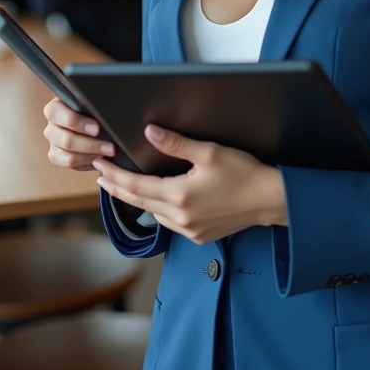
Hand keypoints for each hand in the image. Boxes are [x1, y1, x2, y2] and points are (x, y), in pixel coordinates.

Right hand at [43, 97, 115, 171]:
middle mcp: (51, 126)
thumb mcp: (93, 105)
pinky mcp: (57, 157)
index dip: (76, 122)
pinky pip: (70, 164)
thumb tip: (104, 119)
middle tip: (110, 146)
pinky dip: (87, 163)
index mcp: (55, 108)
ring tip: (108, 153)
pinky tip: (100, 159)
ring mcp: (53, 143)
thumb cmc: (94, 110)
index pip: (55, 113)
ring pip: (69, 156)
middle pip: (66, 140)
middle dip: (91, 145)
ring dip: (92, 156)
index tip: (97, 129)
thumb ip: (94, 108)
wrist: (94, 121)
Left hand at [93, 126, 287, 243]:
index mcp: (179, 195)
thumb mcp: (210, 152)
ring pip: (153, 214)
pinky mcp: (199, 236)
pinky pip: (169, 224)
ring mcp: (189, 230)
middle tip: (102, 176)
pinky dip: (157, 210)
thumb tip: (151, 133)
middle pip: (138, 202)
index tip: (100, 165)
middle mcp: (180, 217)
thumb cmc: (244, 174)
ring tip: (125, 187)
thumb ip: (177, 143)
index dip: (114, 175)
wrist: (269, 199)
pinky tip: (157, 201)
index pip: (135, 186)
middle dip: (118, 188)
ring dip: (137, 200)